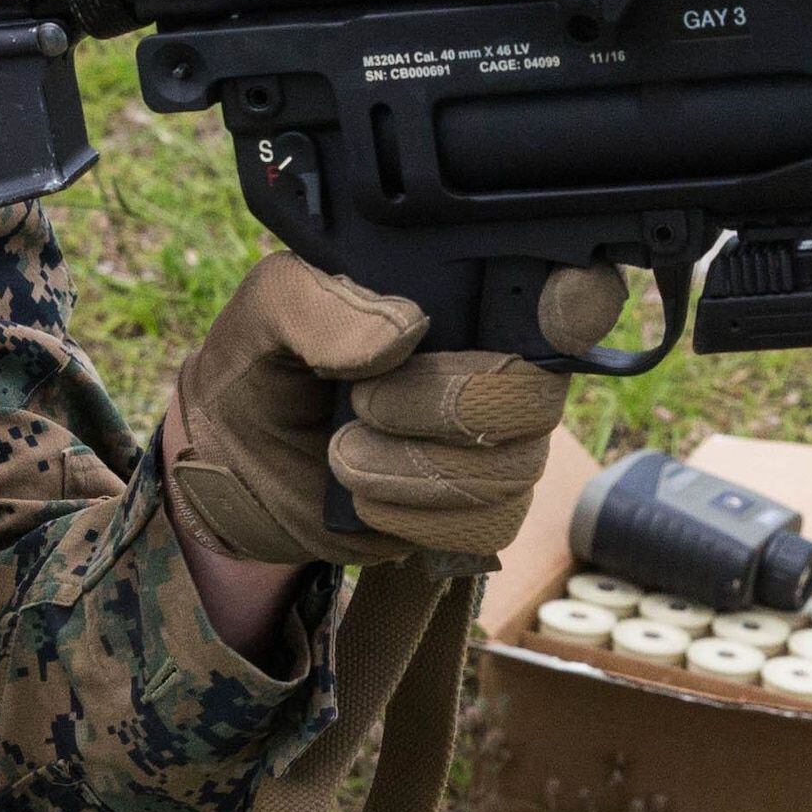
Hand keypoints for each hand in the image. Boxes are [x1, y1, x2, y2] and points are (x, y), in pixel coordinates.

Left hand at [163, 255, 627, 568]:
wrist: (231, 468)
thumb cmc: (261, 368)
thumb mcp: (263, 312)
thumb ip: (317, 301)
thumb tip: (400, 332)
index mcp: (466, 296)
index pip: (571, 289)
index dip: (579, 301)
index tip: (551, 308)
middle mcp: (500, 364)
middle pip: (536, 390)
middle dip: (440, 403)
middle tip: (359, 401)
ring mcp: (497, 444)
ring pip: (513, 465)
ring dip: (410, 467)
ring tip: (342, 452)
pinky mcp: (476, 513)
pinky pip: (488, 523)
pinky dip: (413, 516)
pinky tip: (362, 495)